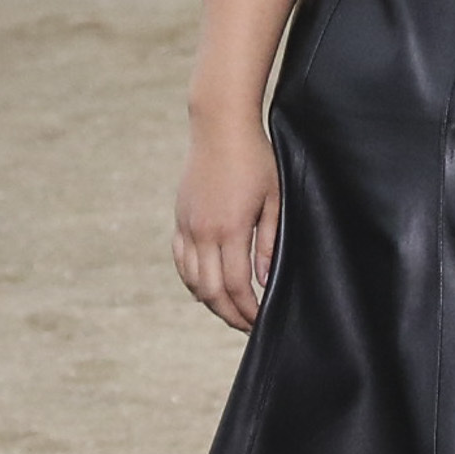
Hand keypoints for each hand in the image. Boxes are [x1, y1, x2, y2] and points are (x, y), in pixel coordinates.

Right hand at [171, 114, 279, 333]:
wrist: (219, 127)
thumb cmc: (256, 159)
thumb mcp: (274, 200)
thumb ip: (269, 243)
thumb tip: (262, 280)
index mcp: (230, 229)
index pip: (237, 286)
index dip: (248, 311)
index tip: (260, 322)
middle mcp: (203, 232)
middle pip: (211, 291)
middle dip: (229, 315)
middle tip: (247, 326)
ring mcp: (187, 225)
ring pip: (192, 280)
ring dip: (210, 301)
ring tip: (230, 311)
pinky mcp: (180, 218)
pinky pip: (181, 260)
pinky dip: (192, 280)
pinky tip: (205, 288)